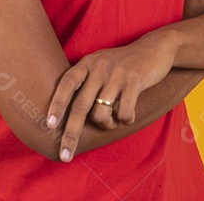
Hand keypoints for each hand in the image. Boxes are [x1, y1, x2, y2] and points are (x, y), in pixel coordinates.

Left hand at [45, 31, 175, 161]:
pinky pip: (123, 112)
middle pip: (80, 106)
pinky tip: (129, 116)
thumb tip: (67, 113)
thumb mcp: (100, 65)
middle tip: (65, 155)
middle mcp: (99, 67)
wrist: (154, 48)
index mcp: (87, 63)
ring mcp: (117, 74)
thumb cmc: (122, 64)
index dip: (57, 104)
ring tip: (113, 122)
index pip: (66, 84)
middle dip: (71, 134)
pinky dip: (125, 120)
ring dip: (106, 125)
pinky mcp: (135, 81)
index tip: (49, 125)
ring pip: (101, 113)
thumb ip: (86, 82)